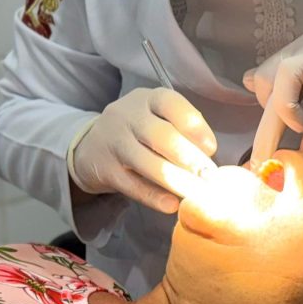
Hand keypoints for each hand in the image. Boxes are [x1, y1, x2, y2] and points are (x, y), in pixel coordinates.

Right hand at [69, 88, 218, 214]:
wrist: (90, 147)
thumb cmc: (137, 132)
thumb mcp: (155, 119)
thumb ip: (180, 132)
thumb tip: (208, 161)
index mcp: (147, 99)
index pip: (171, 104)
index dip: (194, 126)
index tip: (211, 148)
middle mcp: (128, 115)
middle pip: (161, 135)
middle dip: (189, 158)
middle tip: (208, 177)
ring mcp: (114, 142)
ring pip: (147, 162)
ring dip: (176, 180)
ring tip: (197, 193)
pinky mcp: (105, 170)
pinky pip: (133, 185)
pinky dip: (154, 197)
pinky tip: (172, 205)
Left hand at [244, 34, 302, 160]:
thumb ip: (296, 92)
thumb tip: (255, 90)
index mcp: (298, 56)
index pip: (261, 82)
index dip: (261, 117)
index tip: (264, 155)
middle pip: (267, 81)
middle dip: (267, 123)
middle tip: (272, 157)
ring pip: (284, 74)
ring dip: (286, 106)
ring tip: (301, 126)